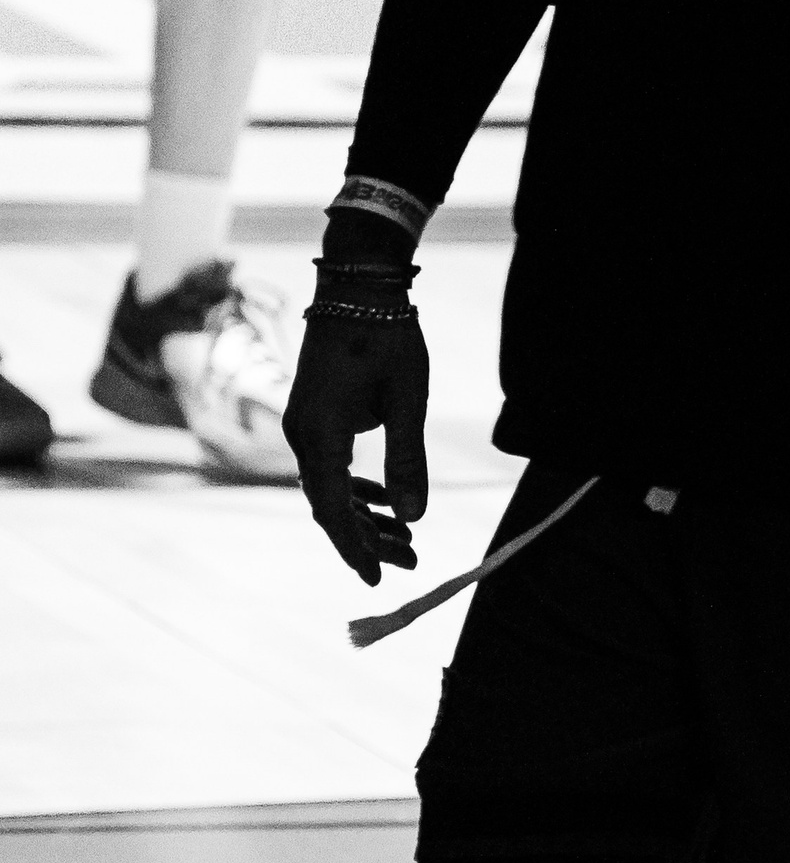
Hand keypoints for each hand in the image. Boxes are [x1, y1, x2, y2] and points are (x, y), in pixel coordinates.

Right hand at [284, 309, 429, 586]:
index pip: (331, 508)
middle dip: (367, 537)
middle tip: (409, 561)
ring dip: (365, 514)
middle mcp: (302, 434)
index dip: (354, 547)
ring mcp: (305, 425)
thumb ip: (407, 459)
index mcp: (320, 433)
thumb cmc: (386, 335)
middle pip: (329, 504)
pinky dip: (357, 488)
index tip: (377, 578)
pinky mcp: (315, 415)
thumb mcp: (407, 399)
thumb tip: (414, 517)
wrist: (357, 285)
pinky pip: (331, 466)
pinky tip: (386, 502)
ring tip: (405, 539)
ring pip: (330, 487)